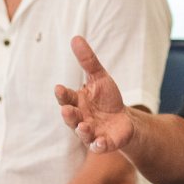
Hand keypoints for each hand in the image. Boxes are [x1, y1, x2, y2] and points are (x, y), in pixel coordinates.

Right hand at [55, 36, 134, 153]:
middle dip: (68, 115)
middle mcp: (80, 119)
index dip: (63, 95)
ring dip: (82, 130)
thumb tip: (75, 37)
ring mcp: (91, 133)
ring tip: (84, 126)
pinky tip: (101, 142)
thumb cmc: (107, 99)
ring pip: (83, 133)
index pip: (66, 98)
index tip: (59, 88)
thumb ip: (88, 61)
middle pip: (71, 118)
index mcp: (77, 102)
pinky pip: (100, 146)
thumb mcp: (100, 77)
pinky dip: (100, 145)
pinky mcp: (104, 143)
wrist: (124, 120)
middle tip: (67, 110)